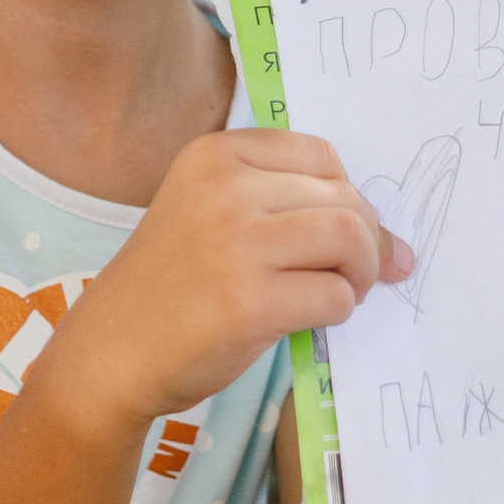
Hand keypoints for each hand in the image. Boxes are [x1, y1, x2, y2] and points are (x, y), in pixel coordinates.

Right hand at [50, 126, 404, 439]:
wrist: (113, 349)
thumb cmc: (171, 284)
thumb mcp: (209, 212)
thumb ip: (281, 203)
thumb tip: (389, 238)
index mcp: (214, 155)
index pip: (321, 155)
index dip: (348, 195)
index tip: (345, 231)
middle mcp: (224, 189)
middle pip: (343, 197)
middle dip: (366, 239)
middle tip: (354, 274)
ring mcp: (235, 244)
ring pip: (349, 238)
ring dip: (360, 272)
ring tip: (341, 292)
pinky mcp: (249, 303)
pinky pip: (334, 295)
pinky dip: (338, 310)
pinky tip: (311, 318)